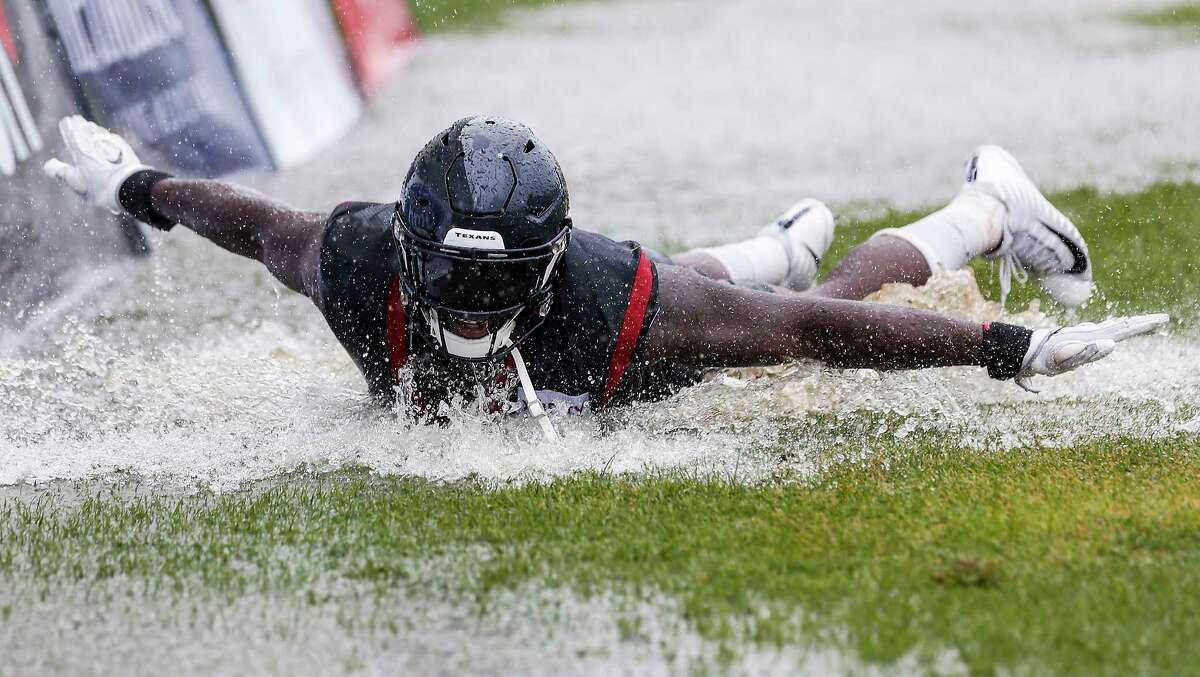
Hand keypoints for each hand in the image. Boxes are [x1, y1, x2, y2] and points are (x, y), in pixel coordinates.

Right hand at [43, 116, 149, 213]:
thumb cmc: (101, 189)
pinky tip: (108, 138)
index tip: (66, 121)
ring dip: (93, 128)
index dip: (67, 126)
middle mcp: (95, 144)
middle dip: (79, 124)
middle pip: (85, 129)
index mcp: (81, 150)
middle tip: (76, 119)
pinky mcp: (125, 149)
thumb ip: (62, 172)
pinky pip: (113, 138)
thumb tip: (49, 165)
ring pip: (99, 132)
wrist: (131, 188)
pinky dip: (107, 137)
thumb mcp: (77, 184)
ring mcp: (111, 145)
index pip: (71, 132)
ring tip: (90, 126)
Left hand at [1017, 313, 1168, 390]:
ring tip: (1147, 322)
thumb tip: (1112, 344)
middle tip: (1163, 319)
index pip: (1123, 330)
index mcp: (1092, 337)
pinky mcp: (1081, 337)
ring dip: (1132, 324)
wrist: (1027, 352)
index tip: (1160, 320)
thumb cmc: (1046, 359)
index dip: (1142, 325)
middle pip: (1122, 325)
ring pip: (1114, 327)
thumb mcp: (1067, 360)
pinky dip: (1118, 327)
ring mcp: (1086, 334)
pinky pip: (1105, 330)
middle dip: (1143, 322)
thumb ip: (1089, 353)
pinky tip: (1119, 326)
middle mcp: (1091, 332)